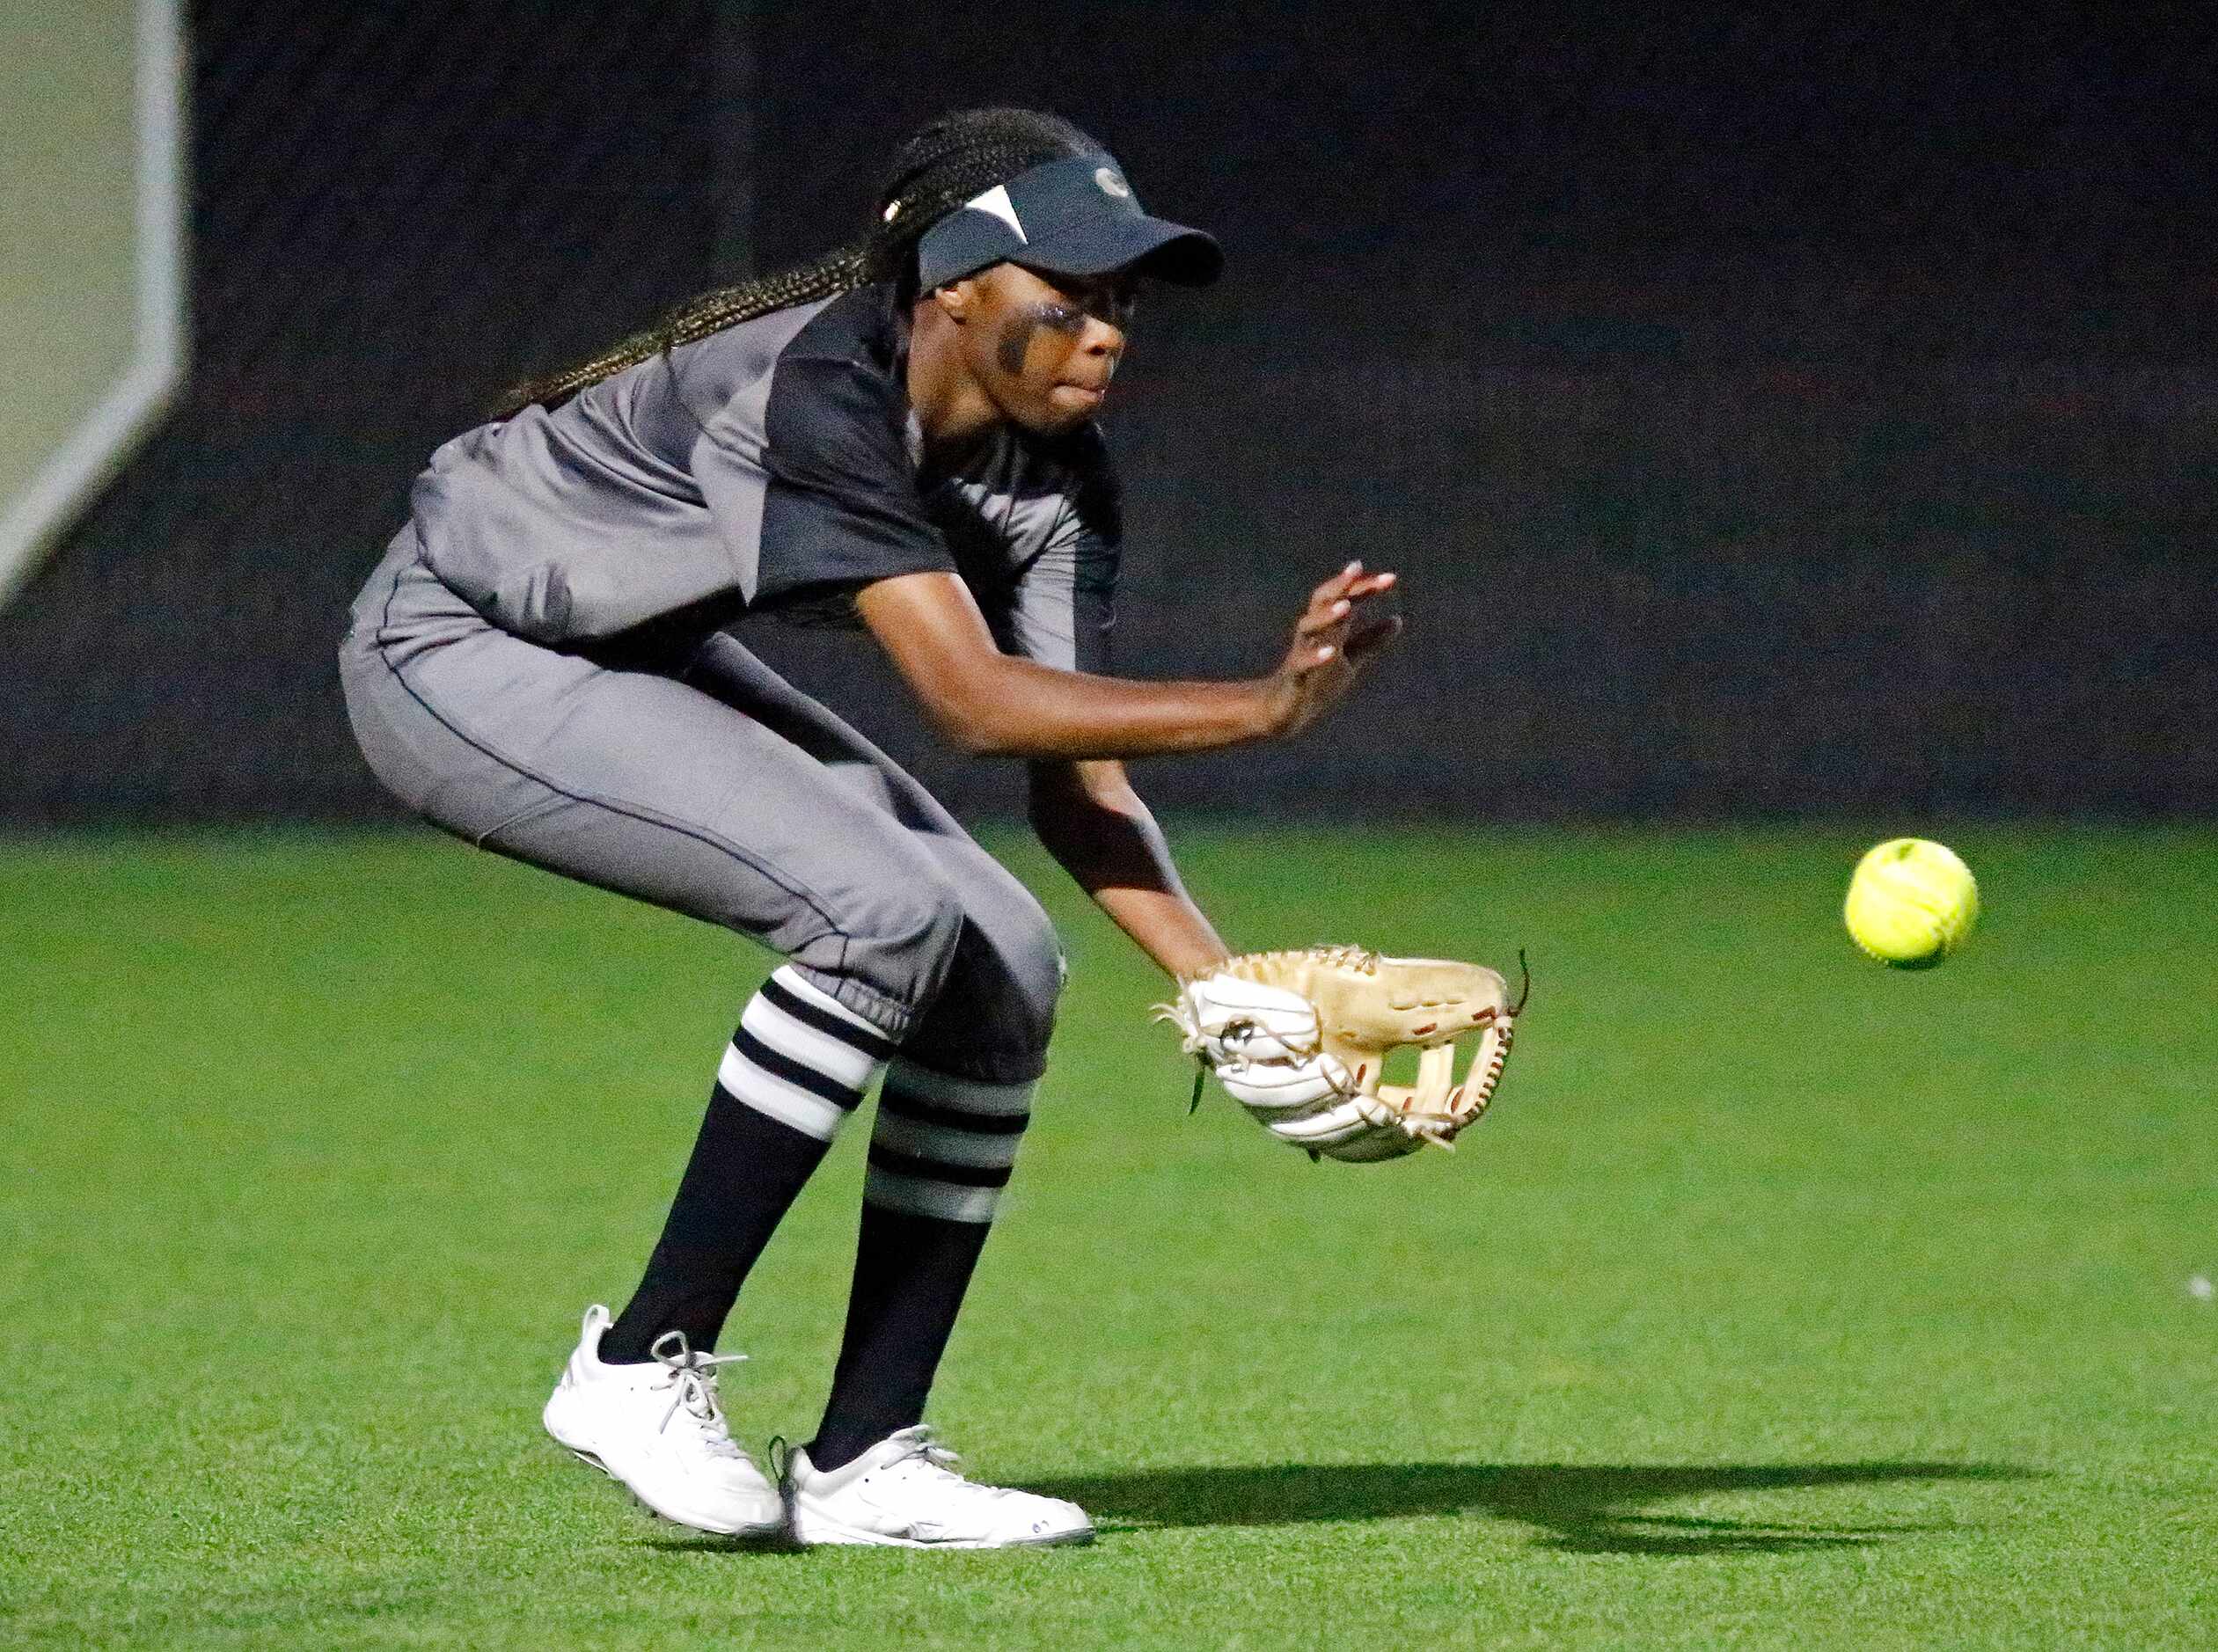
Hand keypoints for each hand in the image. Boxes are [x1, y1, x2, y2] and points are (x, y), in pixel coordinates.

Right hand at [1260, 561, 1402, 736]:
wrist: (1286, 712)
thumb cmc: (1317, 682)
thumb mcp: (1350, 659)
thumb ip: (1371, 640)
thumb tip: (1398, 619)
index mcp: (1328, 628)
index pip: (1346, 599)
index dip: (1364, 587)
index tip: (1390, 579)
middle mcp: (1313, 635)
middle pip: (1322, 602)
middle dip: (1339, 585)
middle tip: (1355, 569)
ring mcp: (1301, 654)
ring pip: (1309, 627)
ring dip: (1326, 616)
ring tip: (1346, 607)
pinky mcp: (1294, 677)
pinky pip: (1302, 664)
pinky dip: (1315, 657)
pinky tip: (1331, 652)